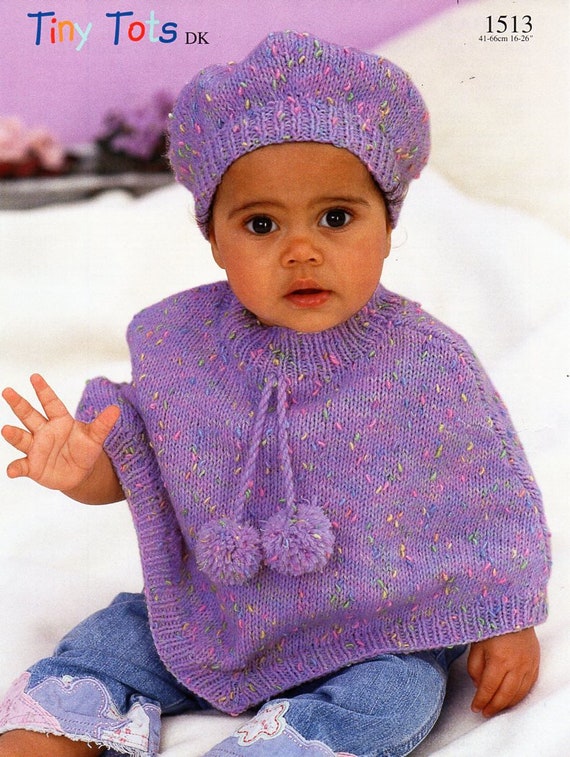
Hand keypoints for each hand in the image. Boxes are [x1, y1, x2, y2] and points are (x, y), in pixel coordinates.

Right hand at [2, 374, 119, 499]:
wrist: (80, 473)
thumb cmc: (85, 449)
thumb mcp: (95, 437)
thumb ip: (103, 424)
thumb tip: (116, 409)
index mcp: (60, 420)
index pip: (51, 403)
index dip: (43, 390)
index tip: (34, 377)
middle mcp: (44, 431)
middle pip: (29, 415)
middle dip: (19, 403)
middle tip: (7, 391)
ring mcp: (36, 448)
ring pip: (22, 438)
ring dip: (14, 434)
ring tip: (6, 429)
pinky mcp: (33, 466)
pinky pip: (22, 466)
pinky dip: (16, 468)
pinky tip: (12, 470)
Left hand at [468, 627, 539, 716]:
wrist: (513, 613)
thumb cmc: (491, 626)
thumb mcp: (476, 645)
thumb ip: (474, 667)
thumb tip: (478, 686)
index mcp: (498, 659)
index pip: (489, 688)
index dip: (481, 700)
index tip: (475, 707)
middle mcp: (515, 665)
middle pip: (504, 695)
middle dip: (493, 707)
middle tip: (485, 712)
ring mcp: (527, 666)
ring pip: (518, 694)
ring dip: (506, 704)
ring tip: (496, 708)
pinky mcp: (535, 665)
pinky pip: (528, 686)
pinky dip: (518, 696)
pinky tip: (510, 699)